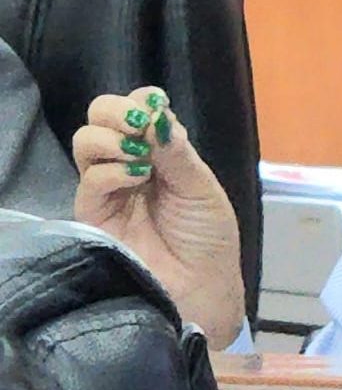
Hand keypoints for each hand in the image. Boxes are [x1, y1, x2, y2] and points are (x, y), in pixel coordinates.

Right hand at [73, 86, 244, 348]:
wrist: (201, 288)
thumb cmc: (208, 238)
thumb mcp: (201, 186)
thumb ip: (175, 150)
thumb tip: (154, 111)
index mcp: (160, 152)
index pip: (137, 107)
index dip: (142, 101)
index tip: (157, 108)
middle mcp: (130, 163)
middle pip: (100, 117)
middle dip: (116, 111)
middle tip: (140, 127)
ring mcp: (108, 189)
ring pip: (85, 141)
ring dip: (112, 138)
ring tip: (142, 159)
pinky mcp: (93, 216)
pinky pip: (89, 180)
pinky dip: (112, 170)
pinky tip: (137, 179)